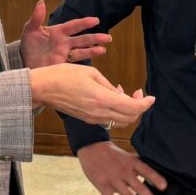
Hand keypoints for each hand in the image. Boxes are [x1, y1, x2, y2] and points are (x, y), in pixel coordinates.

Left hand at [20, 0, 109, 68]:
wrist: (23, 62)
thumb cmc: (28, 44)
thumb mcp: (29, 30)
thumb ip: (36, 18)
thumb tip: (41, 2)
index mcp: (58, 32)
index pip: (74, 26)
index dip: (84, 23)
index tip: (95, 20)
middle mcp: (64, 42)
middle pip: (82, 39)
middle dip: (95, 38)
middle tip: (108, 38)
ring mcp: (64, 54)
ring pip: (81, 51)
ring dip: (93, 50)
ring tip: (103, 49)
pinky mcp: (63, 65)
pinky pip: (75, 63)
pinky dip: (84, 63)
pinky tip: (92, 64)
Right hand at [28, 63, 153, 125]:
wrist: (44, 88)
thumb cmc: (64, 75)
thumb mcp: (92, 73)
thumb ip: (109, 86)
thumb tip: (122, 94)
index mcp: (102, 99)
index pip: (133, 108)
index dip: (145, 103)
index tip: (151, 96)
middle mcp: (99, 113)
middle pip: (130, 118)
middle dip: (139, 107)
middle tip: (138, 93)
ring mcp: (93, 118)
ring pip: (120, 121)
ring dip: (128, 110)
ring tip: (125, 93)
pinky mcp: (88, 119)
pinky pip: (109, 120)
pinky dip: (116, 111)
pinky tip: (112, 97)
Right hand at [77, 141, 166, 194]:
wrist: (91, 147)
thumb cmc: (111, 153)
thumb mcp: (127, 155)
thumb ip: (138, 164)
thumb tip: (154, 172)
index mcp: (131, 163)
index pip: (146, 170)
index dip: (155, 178)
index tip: (164, 187)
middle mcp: (124, 172)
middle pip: (138, 186)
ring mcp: (113, 180)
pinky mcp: (103, 186)